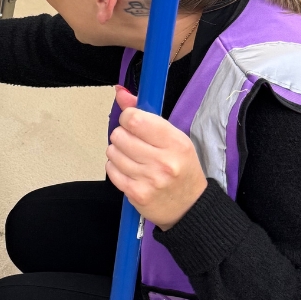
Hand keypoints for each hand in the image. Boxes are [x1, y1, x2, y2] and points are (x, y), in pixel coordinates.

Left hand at [106, 86, 207, 229]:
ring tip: (132, 157)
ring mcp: (149, 179)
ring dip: (117, 152)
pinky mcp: (136, 194)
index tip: (132, 122)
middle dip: (122, 135)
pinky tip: (128, 170)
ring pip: (112, 152)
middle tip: (133, 143)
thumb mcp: (173, 138)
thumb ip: (145, 113)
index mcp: (175, 142)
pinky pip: (111, 170)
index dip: (127, 117)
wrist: (189, 206)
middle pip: (120, 135)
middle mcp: (163, 161)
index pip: (135, 119)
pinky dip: (115, 167)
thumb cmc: (181, 168)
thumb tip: (120, 92)